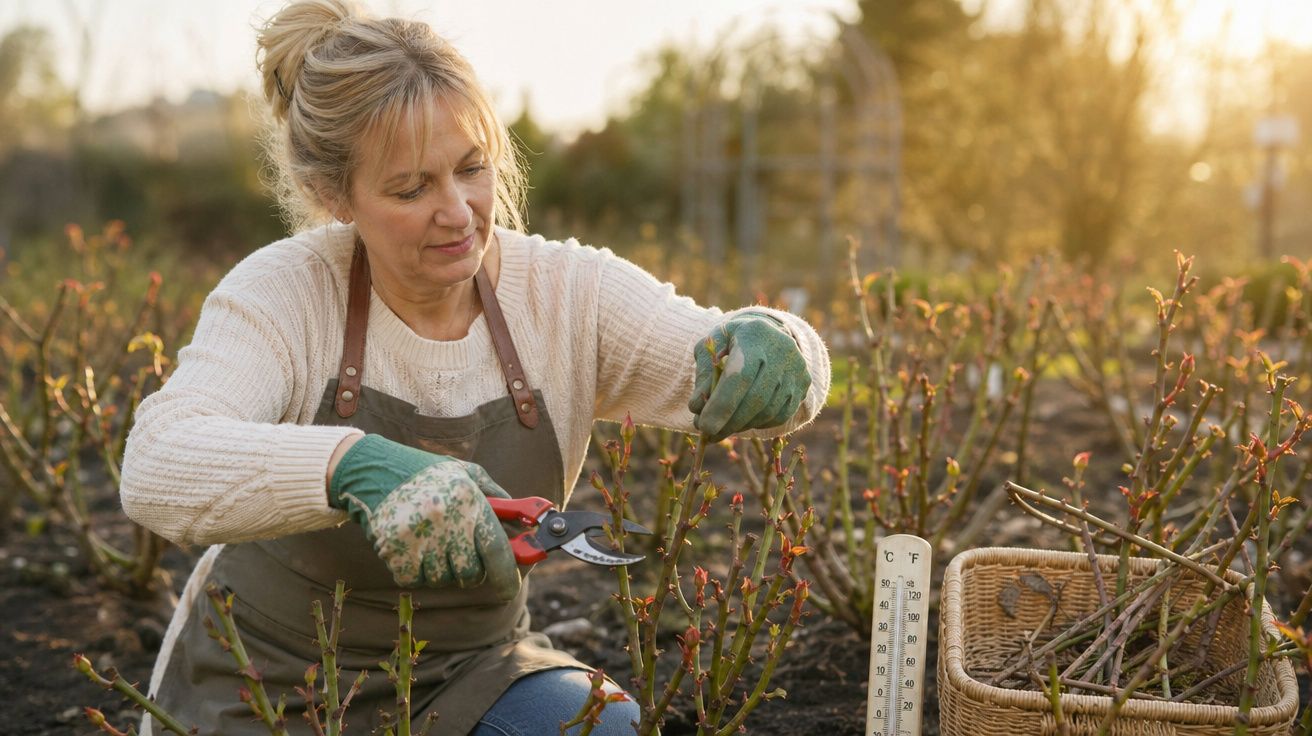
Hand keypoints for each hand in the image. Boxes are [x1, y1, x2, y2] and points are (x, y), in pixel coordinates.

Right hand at [328, 434, 519, 599]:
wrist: (373, 468)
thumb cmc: (425, 473)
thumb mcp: (467, 473)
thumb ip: (498, 499)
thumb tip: (524, 525)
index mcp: (468, 499)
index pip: (496, 550)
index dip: (506, 576)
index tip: (509, 589)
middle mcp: (446, 519)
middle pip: (469, 573)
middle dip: (468, 570)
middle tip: (457, 552)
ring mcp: (418, 536)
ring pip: (441, 579)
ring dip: (438, 569)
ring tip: (430, 541)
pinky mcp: (393, 549)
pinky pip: (413, 580)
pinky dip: (413, 571)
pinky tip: (410, 547)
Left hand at [688, 313, 810, 440]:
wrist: (767, 332)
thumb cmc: (732, 341)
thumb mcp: (711, 346)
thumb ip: (704, 373)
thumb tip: (698, 408)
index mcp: (754, 334)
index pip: (739, 376)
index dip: (721, 405)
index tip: (703, 426)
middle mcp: (782, 350)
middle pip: (756, 398)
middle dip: (729, 422)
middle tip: (708, 434)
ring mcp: (796, 369)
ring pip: (767, 411)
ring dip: (740, 426)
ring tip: (720, 430)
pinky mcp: (803, 385)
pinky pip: (779, 415)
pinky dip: (757, 424)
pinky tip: (741, 422)